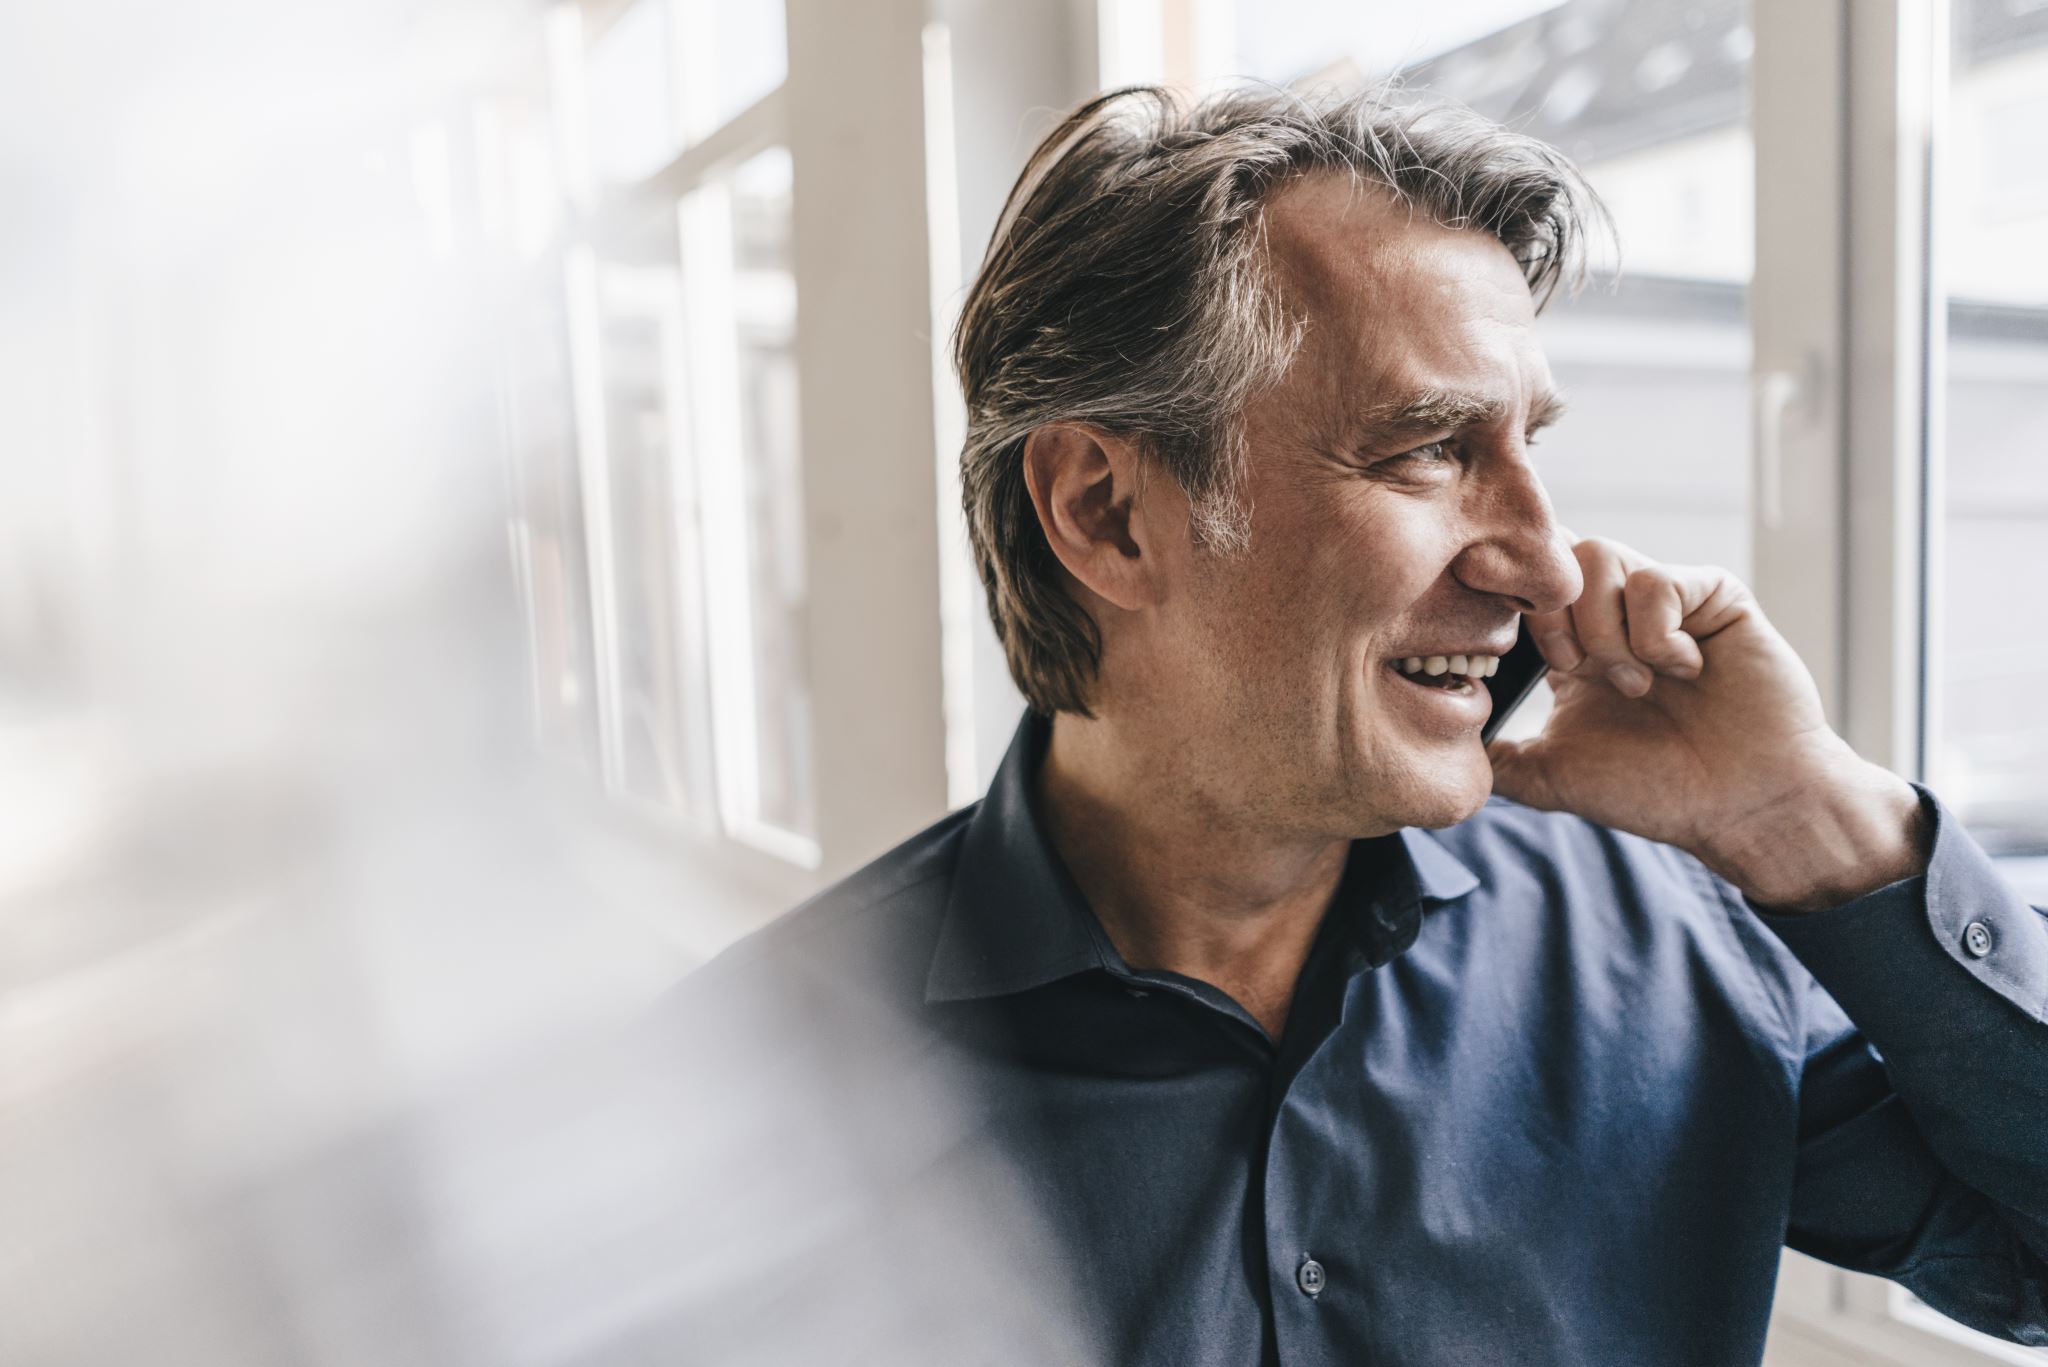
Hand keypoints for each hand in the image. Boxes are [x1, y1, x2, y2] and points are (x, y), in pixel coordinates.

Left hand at [1485, 536, 1925, 910]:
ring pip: (1597, 557)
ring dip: (1603, 629)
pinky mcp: (1714, 594)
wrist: (1743, 805)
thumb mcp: (1553, 775)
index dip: (1501, 601)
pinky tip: (1683, 672)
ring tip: (1633, 685)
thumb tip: (1435, 743)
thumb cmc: (1657, 791)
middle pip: (1551, 556)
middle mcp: (1614, 611)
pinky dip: (1657, 634)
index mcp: (1572, 642)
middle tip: (1572, 672)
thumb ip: (1496, 756)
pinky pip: (1658, 580)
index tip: (1501, 646)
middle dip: (1548, 616)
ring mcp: (1665, 598)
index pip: (1518, 582)